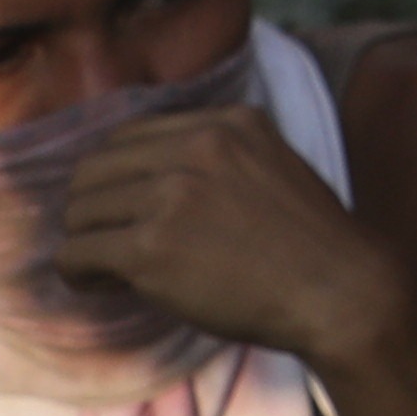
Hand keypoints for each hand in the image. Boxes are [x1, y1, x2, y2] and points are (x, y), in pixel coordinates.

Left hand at [55, 107, 414, 373]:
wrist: (339, 291)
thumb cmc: (309, 243)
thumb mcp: (271, 166)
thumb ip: (218, 158)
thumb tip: (147, 179)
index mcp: (227, 123)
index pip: (128, 136)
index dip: (114, 176)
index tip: (122, 207)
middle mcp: (196, 147)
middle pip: (94, 169)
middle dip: (92, 208)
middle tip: (108, 242)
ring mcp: (172, 195)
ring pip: (79, 211)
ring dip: (86, 242)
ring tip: (108, 268)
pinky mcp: (153, 247)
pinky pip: (77, 254)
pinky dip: (78, 273)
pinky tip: (103, 285)